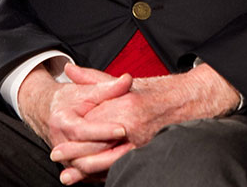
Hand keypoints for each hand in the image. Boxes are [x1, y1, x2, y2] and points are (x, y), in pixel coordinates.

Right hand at [17, 62, 131, 182]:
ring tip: (129, 155)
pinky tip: (120, 164)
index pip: (82, 130)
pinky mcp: (70, 165)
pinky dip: (103, 171)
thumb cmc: (68, 99)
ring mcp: (63, 157)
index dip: (103, 131)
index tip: (123, 128)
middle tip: (132, 144)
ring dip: (107, 163)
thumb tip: (127, 80)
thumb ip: (108, 87)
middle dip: (108, 149)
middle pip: (84, 152)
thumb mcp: (86, 90)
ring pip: (85, 167)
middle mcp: (59, 142)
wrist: (47, 111)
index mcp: (62, 121)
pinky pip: (87, 174)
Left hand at [48, 63, 241, 182]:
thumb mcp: (125, 82)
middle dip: (75, 153)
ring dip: (87, 169)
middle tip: (57, 155)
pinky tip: (93, 177)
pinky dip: (106, 172)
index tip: (58, 136)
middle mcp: (133, 126)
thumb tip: (69, 70)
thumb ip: (95, 79)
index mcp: (126, 106)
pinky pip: (122, 164)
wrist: (189, 100)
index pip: (93, 123)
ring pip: (108, 160)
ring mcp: (142, 142)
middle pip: (97, 145)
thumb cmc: (157, 90)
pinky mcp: (147, 151)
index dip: (74, 133)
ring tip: (69, 175)